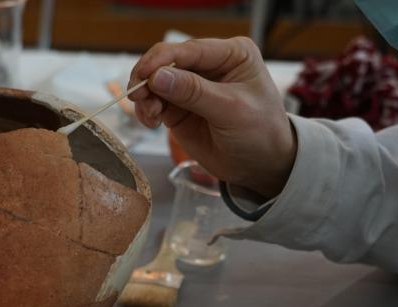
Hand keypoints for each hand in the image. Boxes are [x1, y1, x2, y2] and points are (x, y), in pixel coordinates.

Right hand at [129, 37, 296, 197]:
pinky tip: (152, 122)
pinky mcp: (179, 108)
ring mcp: (191, 86)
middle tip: (137, 98)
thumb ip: (194, 93)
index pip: (189, 50)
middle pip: (166, 62)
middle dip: (149, 79)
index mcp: (231, 54)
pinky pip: (154, 102)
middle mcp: (209, 65)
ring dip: (145, 97)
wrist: (260, 166)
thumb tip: (157, 77)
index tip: (144, 76)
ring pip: (155, 82)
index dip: (162, 60)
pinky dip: (147, 110)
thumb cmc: (260, 133)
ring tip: (150, 117)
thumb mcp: (231, 110)